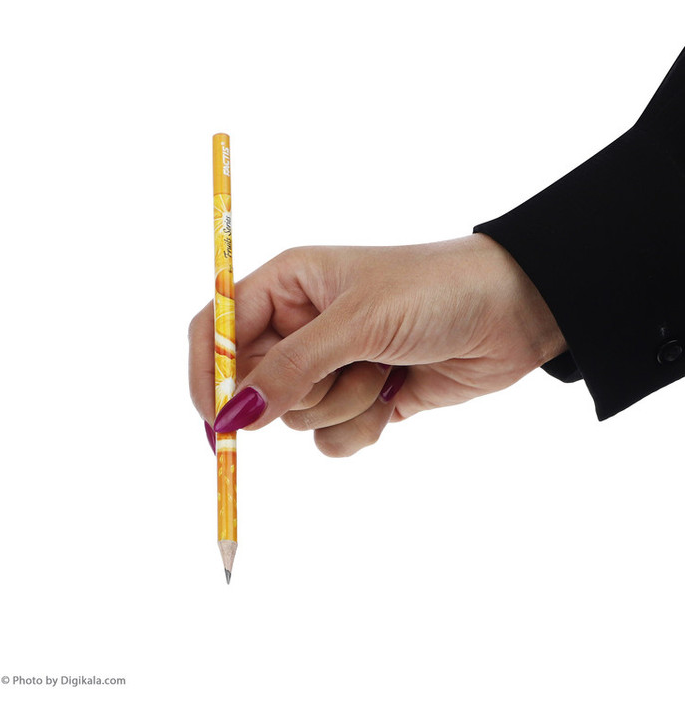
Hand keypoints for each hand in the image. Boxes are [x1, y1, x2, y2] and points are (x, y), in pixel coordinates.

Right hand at [189, 233, 566, 455]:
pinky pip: (331, 438)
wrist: (512, 313)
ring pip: (296, 417)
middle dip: (298, 391)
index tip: (216, 419)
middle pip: (254, 382)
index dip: (210, 373)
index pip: (218, 328)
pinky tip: (396, 394)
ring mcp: (331, 365)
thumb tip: (231, 418)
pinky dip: (362, 426)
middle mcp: (302, 325)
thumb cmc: (433, 292)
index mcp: (288, 285)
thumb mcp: (356, 323)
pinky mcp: (360, 398)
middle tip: (341, 370)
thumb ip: (289, 369)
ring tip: (385, 369)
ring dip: (343, 404)